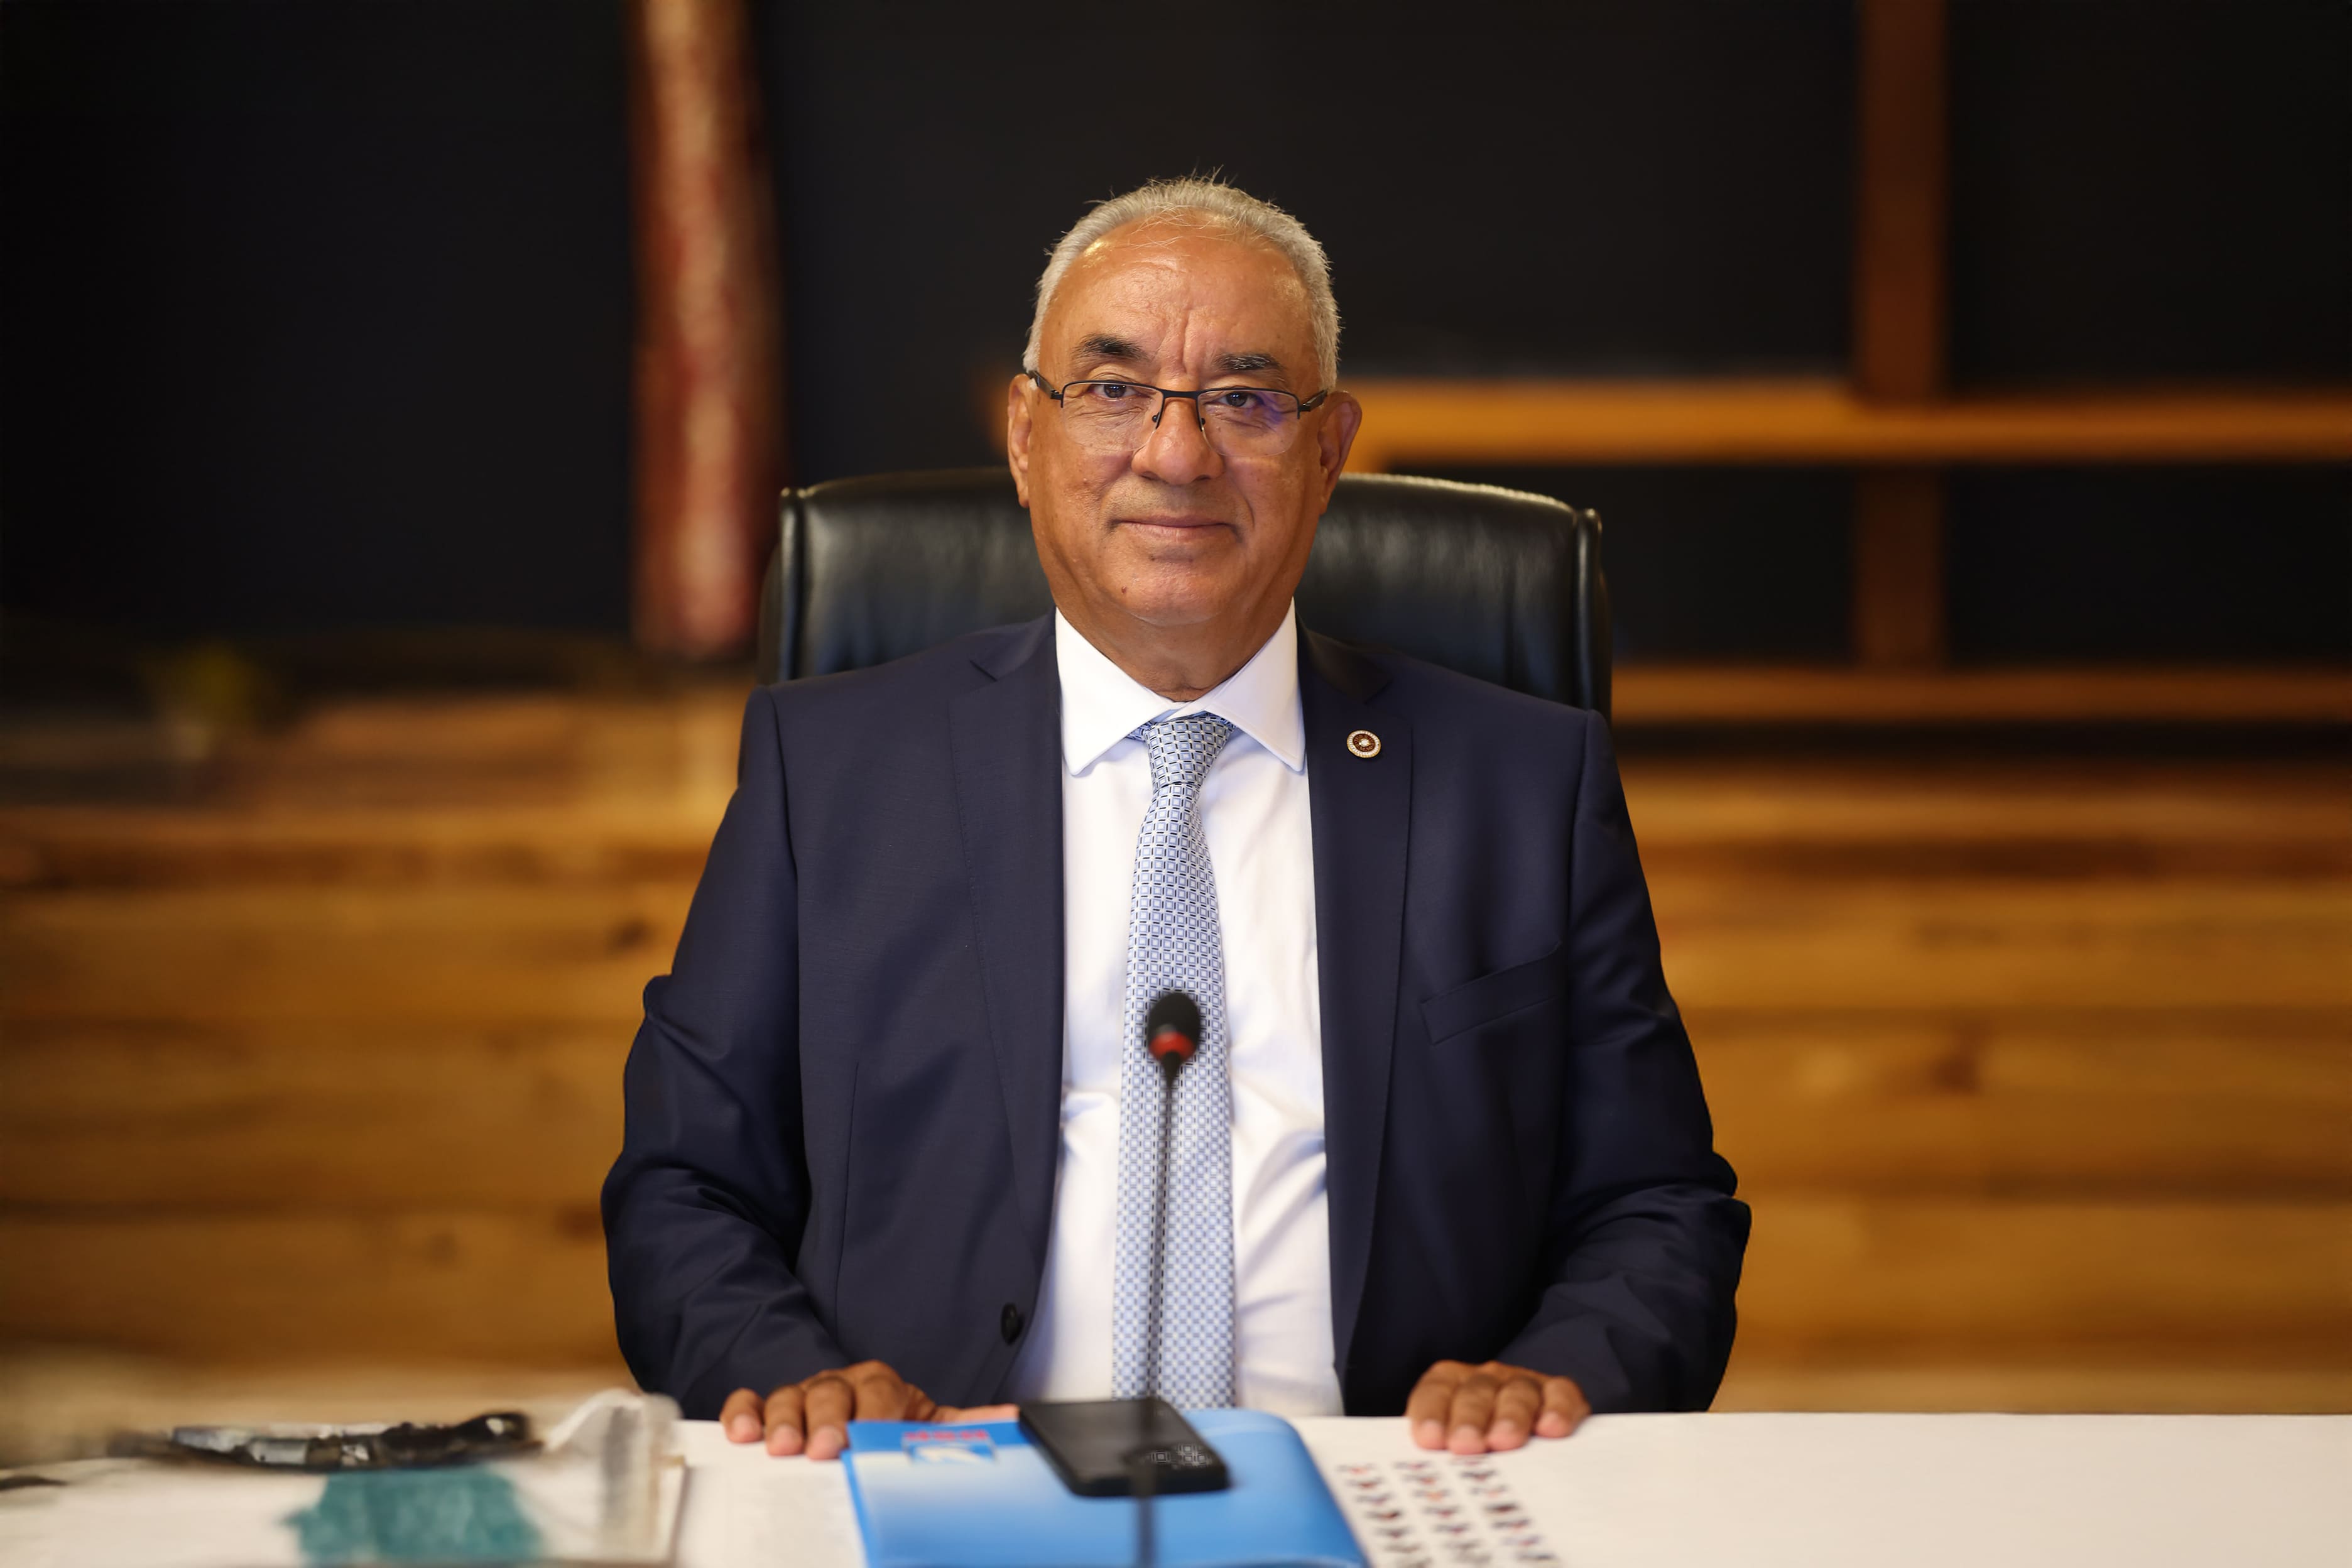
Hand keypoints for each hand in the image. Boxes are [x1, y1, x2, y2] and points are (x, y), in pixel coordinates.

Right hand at [720, 1361, 1015, 1459]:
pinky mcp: (772, 1409)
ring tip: (779, 1446)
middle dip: (824, 1419)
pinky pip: (752, 1401)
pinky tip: (743, 1432)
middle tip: (819, 1448)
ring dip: (783, 1420)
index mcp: (883, 1386)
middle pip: (830, 1391)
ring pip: (789, 1395)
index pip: (879, 1393)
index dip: (869, 1415)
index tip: (862, 1439)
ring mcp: (805, 1395)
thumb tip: (1012, 1417)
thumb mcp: (931, 1427)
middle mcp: (842, 1385)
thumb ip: (966, 1426)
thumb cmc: (896, 1428)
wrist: (865, 1420)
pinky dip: (745, 1413)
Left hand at [1406, 1360, 1589, 1453]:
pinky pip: (1560, 1393)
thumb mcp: (1452, 1446)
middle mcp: (1486, 1378)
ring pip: (1517, 1393)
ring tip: (1505, 1441)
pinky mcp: (1557, 1391)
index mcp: (1450, 1384)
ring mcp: (1522, 1383)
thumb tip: (1421, 1480)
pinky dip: (1557, 1408)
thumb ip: (1439, 1452)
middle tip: (1467, 1445)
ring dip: (1511, 1416)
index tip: (1430, 1439)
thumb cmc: (1477, 1446)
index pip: (1435, 1392)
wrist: (1529, 1437)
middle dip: (1470, 1419)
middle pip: (1475, 1393)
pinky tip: (1552, 1428)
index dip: (1431, 1414)